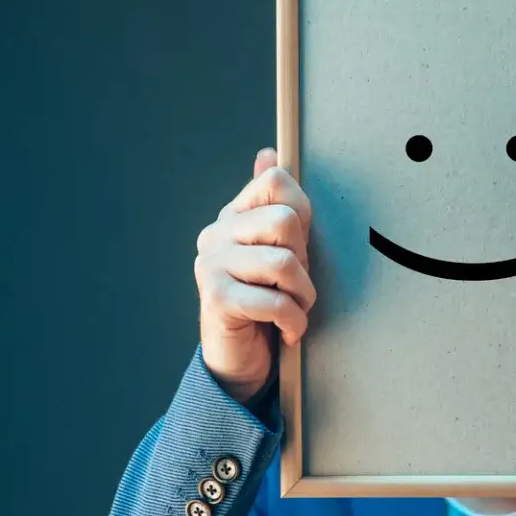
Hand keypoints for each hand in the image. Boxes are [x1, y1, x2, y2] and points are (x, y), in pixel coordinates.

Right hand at [195, 148, 315, 403]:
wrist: (241, 362)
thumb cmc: (267, 303)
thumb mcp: (279, 250)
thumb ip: (275, 205)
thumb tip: (268, 153)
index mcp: (233, 216)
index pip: (277, 181)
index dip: (303, 215)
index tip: (299, 248)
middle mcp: (215, 234)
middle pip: (286, 221)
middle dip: (304, 261)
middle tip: (295, 287)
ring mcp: (210, 265)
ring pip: (284, 263)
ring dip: (303, 296)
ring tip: (295, 310)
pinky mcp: (215, 298)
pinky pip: (275, 301)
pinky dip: (294, 322)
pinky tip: (289, 331)